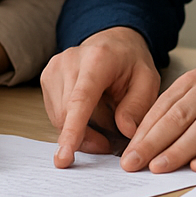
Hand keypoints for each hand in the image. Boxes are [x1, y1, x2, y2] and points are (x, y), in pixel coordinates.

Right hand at [42, 27, 160, 167]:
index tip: (64, 154)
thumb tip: (125, 131)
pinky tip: (90, 114)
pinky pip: (56, 115)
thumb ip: (138, 106)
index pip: (80, 99)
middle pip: (69, 115)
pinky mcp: (47, 78)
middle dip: (89, 137)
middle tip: (111, 143)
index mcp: (97, 59)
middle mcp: (70, 61)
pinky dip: (73, 123)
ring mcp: (54, 69)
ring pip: (60, 119)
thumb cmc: (130, 62)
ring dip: (82, 131)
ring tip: (104, 121)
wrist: (113, 42)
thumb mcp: (148, 80)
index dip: (73, 129)